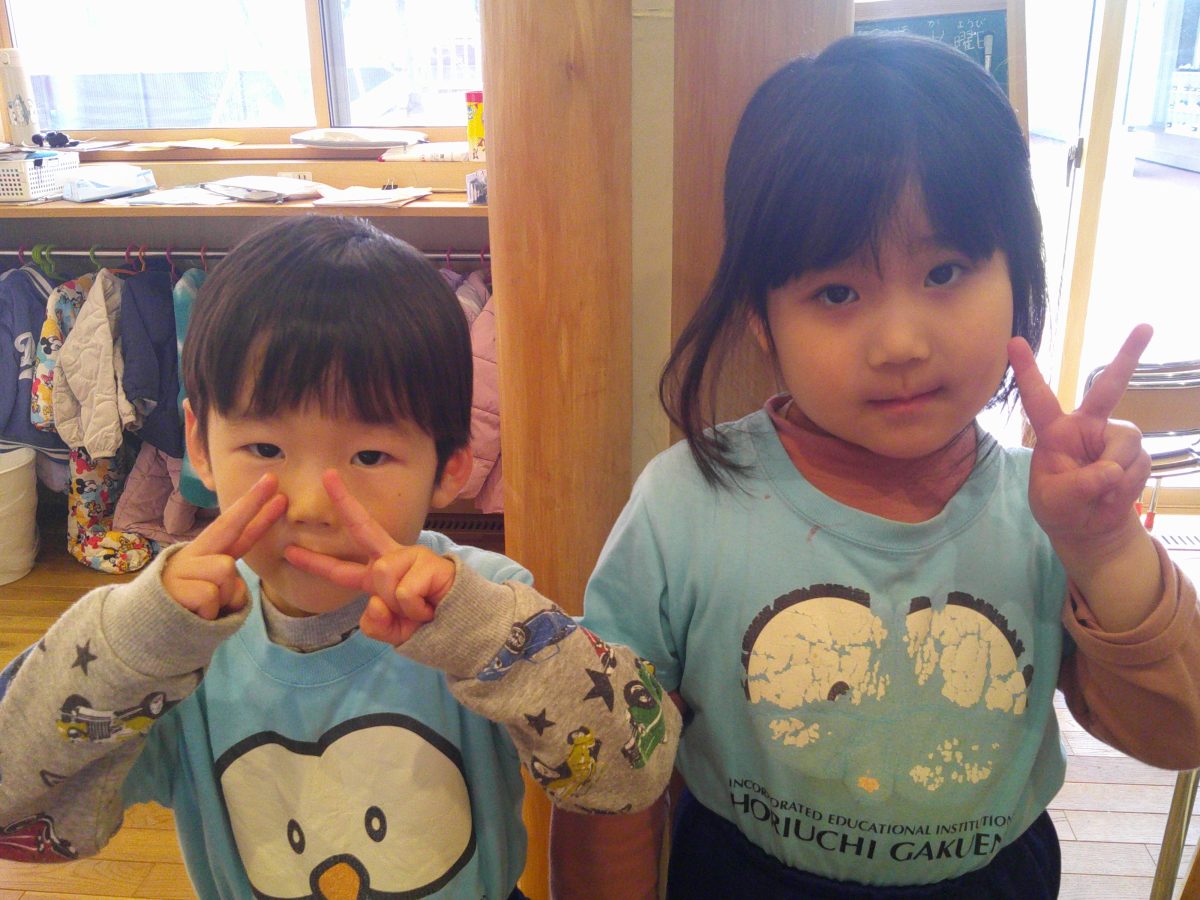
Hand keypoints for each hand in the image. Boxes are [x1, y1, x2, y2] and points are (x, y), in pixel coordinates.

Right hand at [163, 474, 287, 619]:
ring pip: (226, 570)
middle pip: (228, 525)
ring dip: (224, 596)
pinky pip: (211, 595)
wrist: (145, 631)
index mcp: (206, 555)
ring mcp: (184, 569)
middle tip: (273, 479)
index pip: (235, 530)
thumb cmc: (188, 611)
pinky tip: (195, 615)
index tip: (271, 483)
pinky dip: (210, 611)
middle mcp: (194, 555)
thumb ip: (229, 578)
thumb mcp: (213, 591)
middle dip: (253, 503)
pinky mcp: (176, 588)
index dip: (255, 508)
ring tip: (205, 609)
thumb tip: (234, 576)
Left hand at [282, 470, 455, 644]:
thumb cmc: (428, 626)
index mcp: (380, 577)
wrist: (463, 627)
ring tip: (420, 609)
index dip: (315, 562)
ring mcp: (411, 557)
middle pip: (362, 527)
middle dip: (343, 501)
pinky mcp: (428, 562)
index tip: (290, 549)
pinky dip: (414, 608)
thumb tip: (374, 600)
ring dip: (399, 606)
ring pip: (383, 579)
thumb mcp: (393, 631)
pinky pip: (404, 592)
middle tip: (326, 474)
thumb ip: (375, 623)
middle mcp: (393, 560)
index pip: (342, 569)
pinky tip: (430, 605)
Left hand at [1007, 324, 1153, 549]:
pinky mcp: (1135, 454)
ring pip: (1126, 445)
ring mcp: (1113, 438)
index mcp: (1055, 431)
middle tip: (1145, 326)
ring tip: (1099, 494)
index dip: (1026, 370)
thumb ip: (1078, 486)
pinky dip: (1125, 489)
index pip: (1038, 398)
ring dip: (1115, 477)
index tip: (1012, 341)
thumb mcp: (1055, 501)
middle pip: (1108, 387)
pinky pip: (1138, 467)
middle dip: (1128, 356)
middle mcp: (1087, 426)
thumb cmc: (1060, 507)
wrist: (1087, 527)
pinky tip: (1111, 497)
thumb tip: (1112, 470)